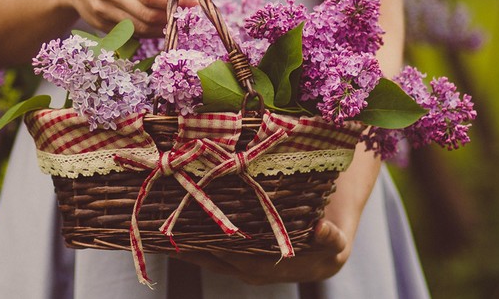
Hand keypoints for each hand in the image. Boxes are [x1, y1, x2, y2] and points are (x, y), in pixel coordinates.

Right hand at [59, 0, 197, 36]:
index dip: (174, 3)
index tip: (193, 3)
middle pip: (147, 15)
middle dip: (170, 18)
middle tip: (185, 14)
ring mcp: (103, 11)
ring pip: (140, 28)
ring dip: (161, 28)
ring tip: (174, 19)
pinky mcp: (101, 25)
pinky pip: (131, 34)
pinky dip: (148, 32)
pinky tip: (157, 24)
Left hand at [170, 219, 349, 285]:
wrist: (328, 249)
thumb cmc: (331, 245)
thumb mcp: (336, 243)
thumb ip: (331, 238)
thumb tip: (322, 229)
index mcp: (269, 268)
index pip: (235, 257)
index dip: (213, 247)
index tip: (191, 234)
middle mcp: (251, 270)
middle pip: (213, 258)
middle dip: (190, 245)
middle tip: (165, 226)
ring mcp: (243, 264)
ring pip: (209, 256)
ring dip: (187, 244)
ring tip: (161, 227)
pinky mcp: (238, 257)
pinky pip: (212, 251)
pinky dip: (194, 241)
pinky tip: (177, 227)